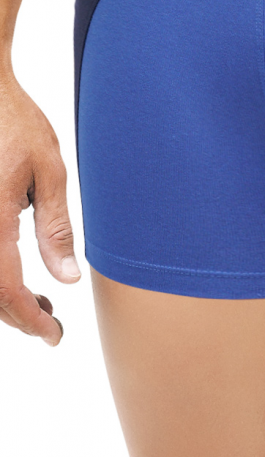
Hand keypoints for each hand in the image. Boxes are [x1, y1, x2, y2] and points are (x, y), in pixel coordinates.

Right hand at [0, 74, 80, 344]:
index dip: (29, 321)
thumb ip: (54, 227)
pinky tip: (12, 271)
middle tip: (50, 322)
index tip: (53, 335)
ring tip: (37, 300)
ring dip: (2, 297)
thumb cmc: (14, 121)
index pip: (5, 291)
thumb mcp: (49, 169)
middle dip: (16, 316)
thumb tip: (66, 279)